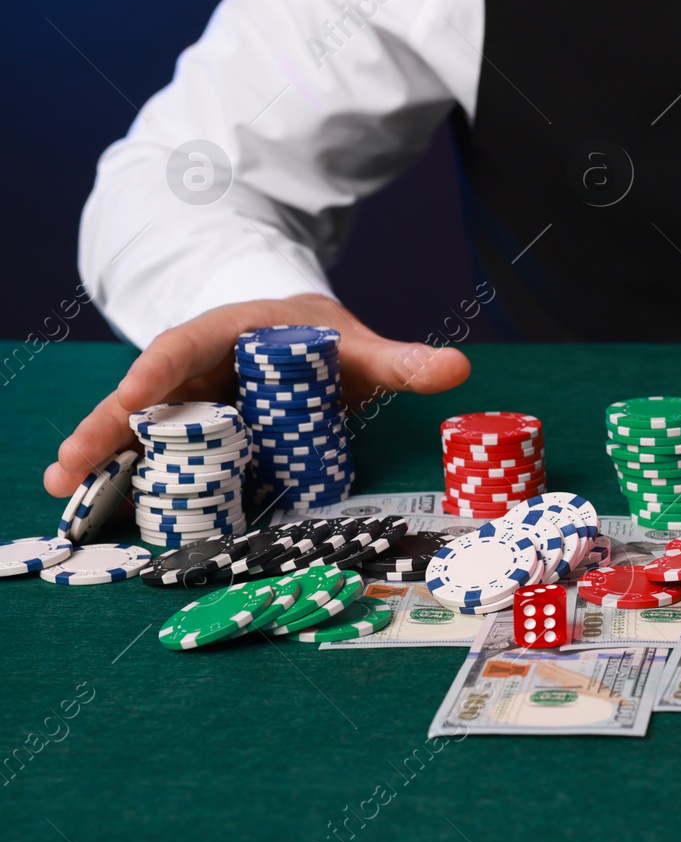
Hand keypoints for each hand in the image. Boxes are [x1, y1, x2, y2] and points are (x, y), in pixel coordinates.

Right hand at [44, 294, 470, 497]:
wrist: (304, 335)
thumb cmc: (321, 337)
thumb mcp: (356, 345)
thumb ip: (400, 360)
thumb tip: (458, 369)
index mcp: (228, 330)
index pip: (186, 346)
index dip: (159, 373)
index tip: (134, 397)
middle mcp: (196, 364)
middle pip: (145, 392)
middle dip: (107, 426)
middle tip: (70, 464)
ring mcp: (185, 397)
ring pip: (136, 425)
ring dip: (99, 457)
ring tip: (62, 492)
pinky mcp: (187, 430)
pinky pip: (151, 453)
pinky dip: (123, 478)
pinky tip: (94, 510)